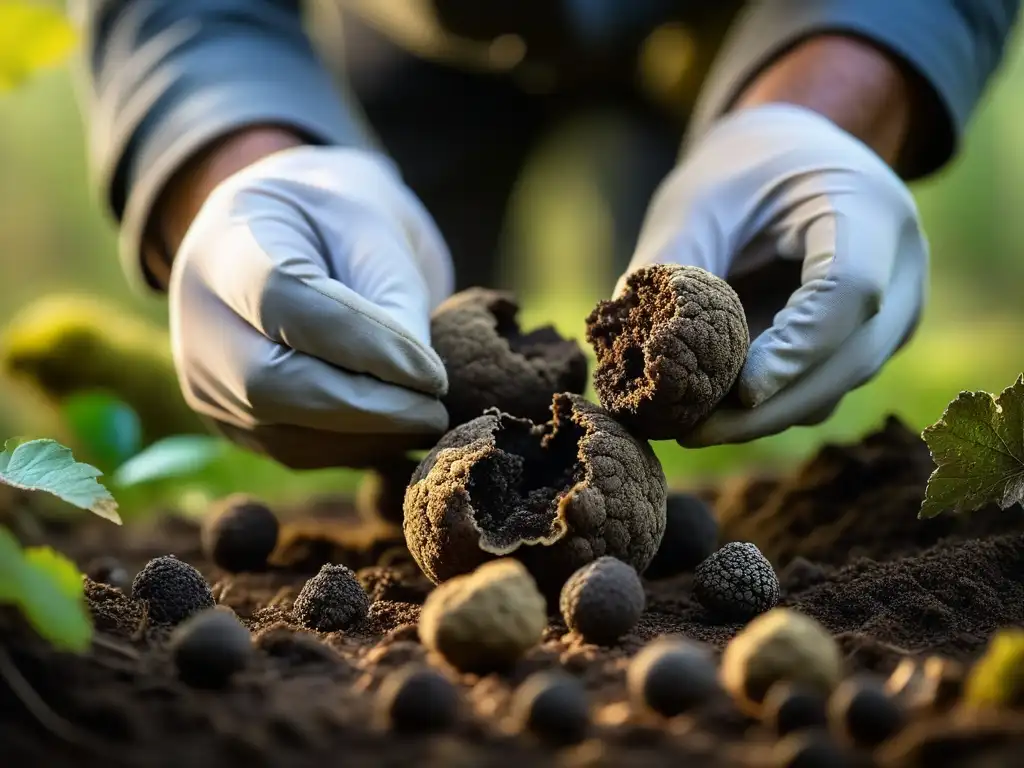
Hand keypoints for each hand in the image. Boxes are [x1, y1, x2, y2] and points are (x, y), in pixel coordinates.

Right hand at [167, 145, 453, 467]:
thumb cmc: (338, 224)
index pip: (282, 298)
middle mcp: (198, 316)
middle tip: (436, 408)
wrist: (289, 239)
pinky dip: (354, 447)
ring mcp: (205, 377)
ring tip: (426, 416)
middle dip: (365, 407)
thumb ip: (395, 296)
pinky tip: (397, 427)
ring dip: (366, 435)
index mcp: (228, 241)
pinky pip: (294, 450)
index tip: (433, 371)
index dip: (363, 342)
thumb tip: (419, 383)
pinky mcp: (230, 421)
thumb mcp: (374, 229)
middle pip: (268, 382)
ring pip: (281, 431)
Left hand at [619, 103, 927, 445]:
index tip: (739, 391)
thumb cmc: (741, 172)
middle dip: (772, 405)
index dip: (797, 347)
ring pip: (838, 383)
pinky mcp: (867, 342)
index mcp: (869, 210)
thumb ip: (672, 260)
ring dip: (767, 414)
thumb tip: (632, 340)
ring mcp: (895, 309)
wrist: (791, 159)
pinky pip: (824, 385)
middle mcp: (900, 266)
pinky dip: (772, 403)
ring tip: (689, 425)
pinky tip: (712, 410)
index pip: (850, 290)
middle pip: (850, 356)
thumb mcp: (699, 200)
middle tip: (693, 432)